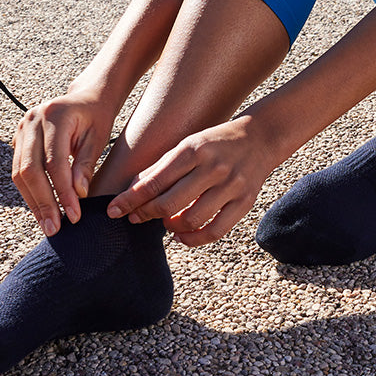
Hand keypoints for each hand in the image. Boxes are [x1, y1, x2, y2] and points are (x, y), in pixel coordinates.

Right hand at [12, 84, 114, 235]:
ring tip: (47, 224)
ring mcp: (21, 129)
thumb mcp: (98, 139)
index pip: (54, 162)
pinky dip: (29, 191)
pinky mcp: (18, 139)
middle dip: (43, 202)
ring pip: (19, 172)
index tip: (74, 215)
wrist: (85, 98)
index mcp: (55, 116)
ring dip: (33, 201)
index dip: (62, 191)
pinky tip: (41, 208)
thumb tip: (78, 195)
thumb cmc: (95, 117)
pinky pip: (19, 169)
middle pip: (30, 169)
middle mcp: (32, 121)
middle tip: (55, 228)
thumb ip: (86, 165)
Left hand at [107, 115, 271, 246]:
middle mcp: (213, 167)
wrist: (260, 137)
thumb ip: (162, 167)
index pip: (154, 181)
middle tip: (134, 218)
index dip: (131, 198)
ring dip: (170, 226)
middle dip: (146, 214)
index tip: (114, 210)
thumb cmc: (216, 142)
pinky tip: (181, 235)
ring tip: (163, 223)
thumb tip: (134, 190)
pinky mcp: (245, 202)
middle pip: (170, 203)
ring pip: (192, 219)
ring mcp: (231, 186)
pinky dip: (194, 239)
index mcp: (193, 149)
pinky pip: (216, 231)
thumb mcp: (188, 144)